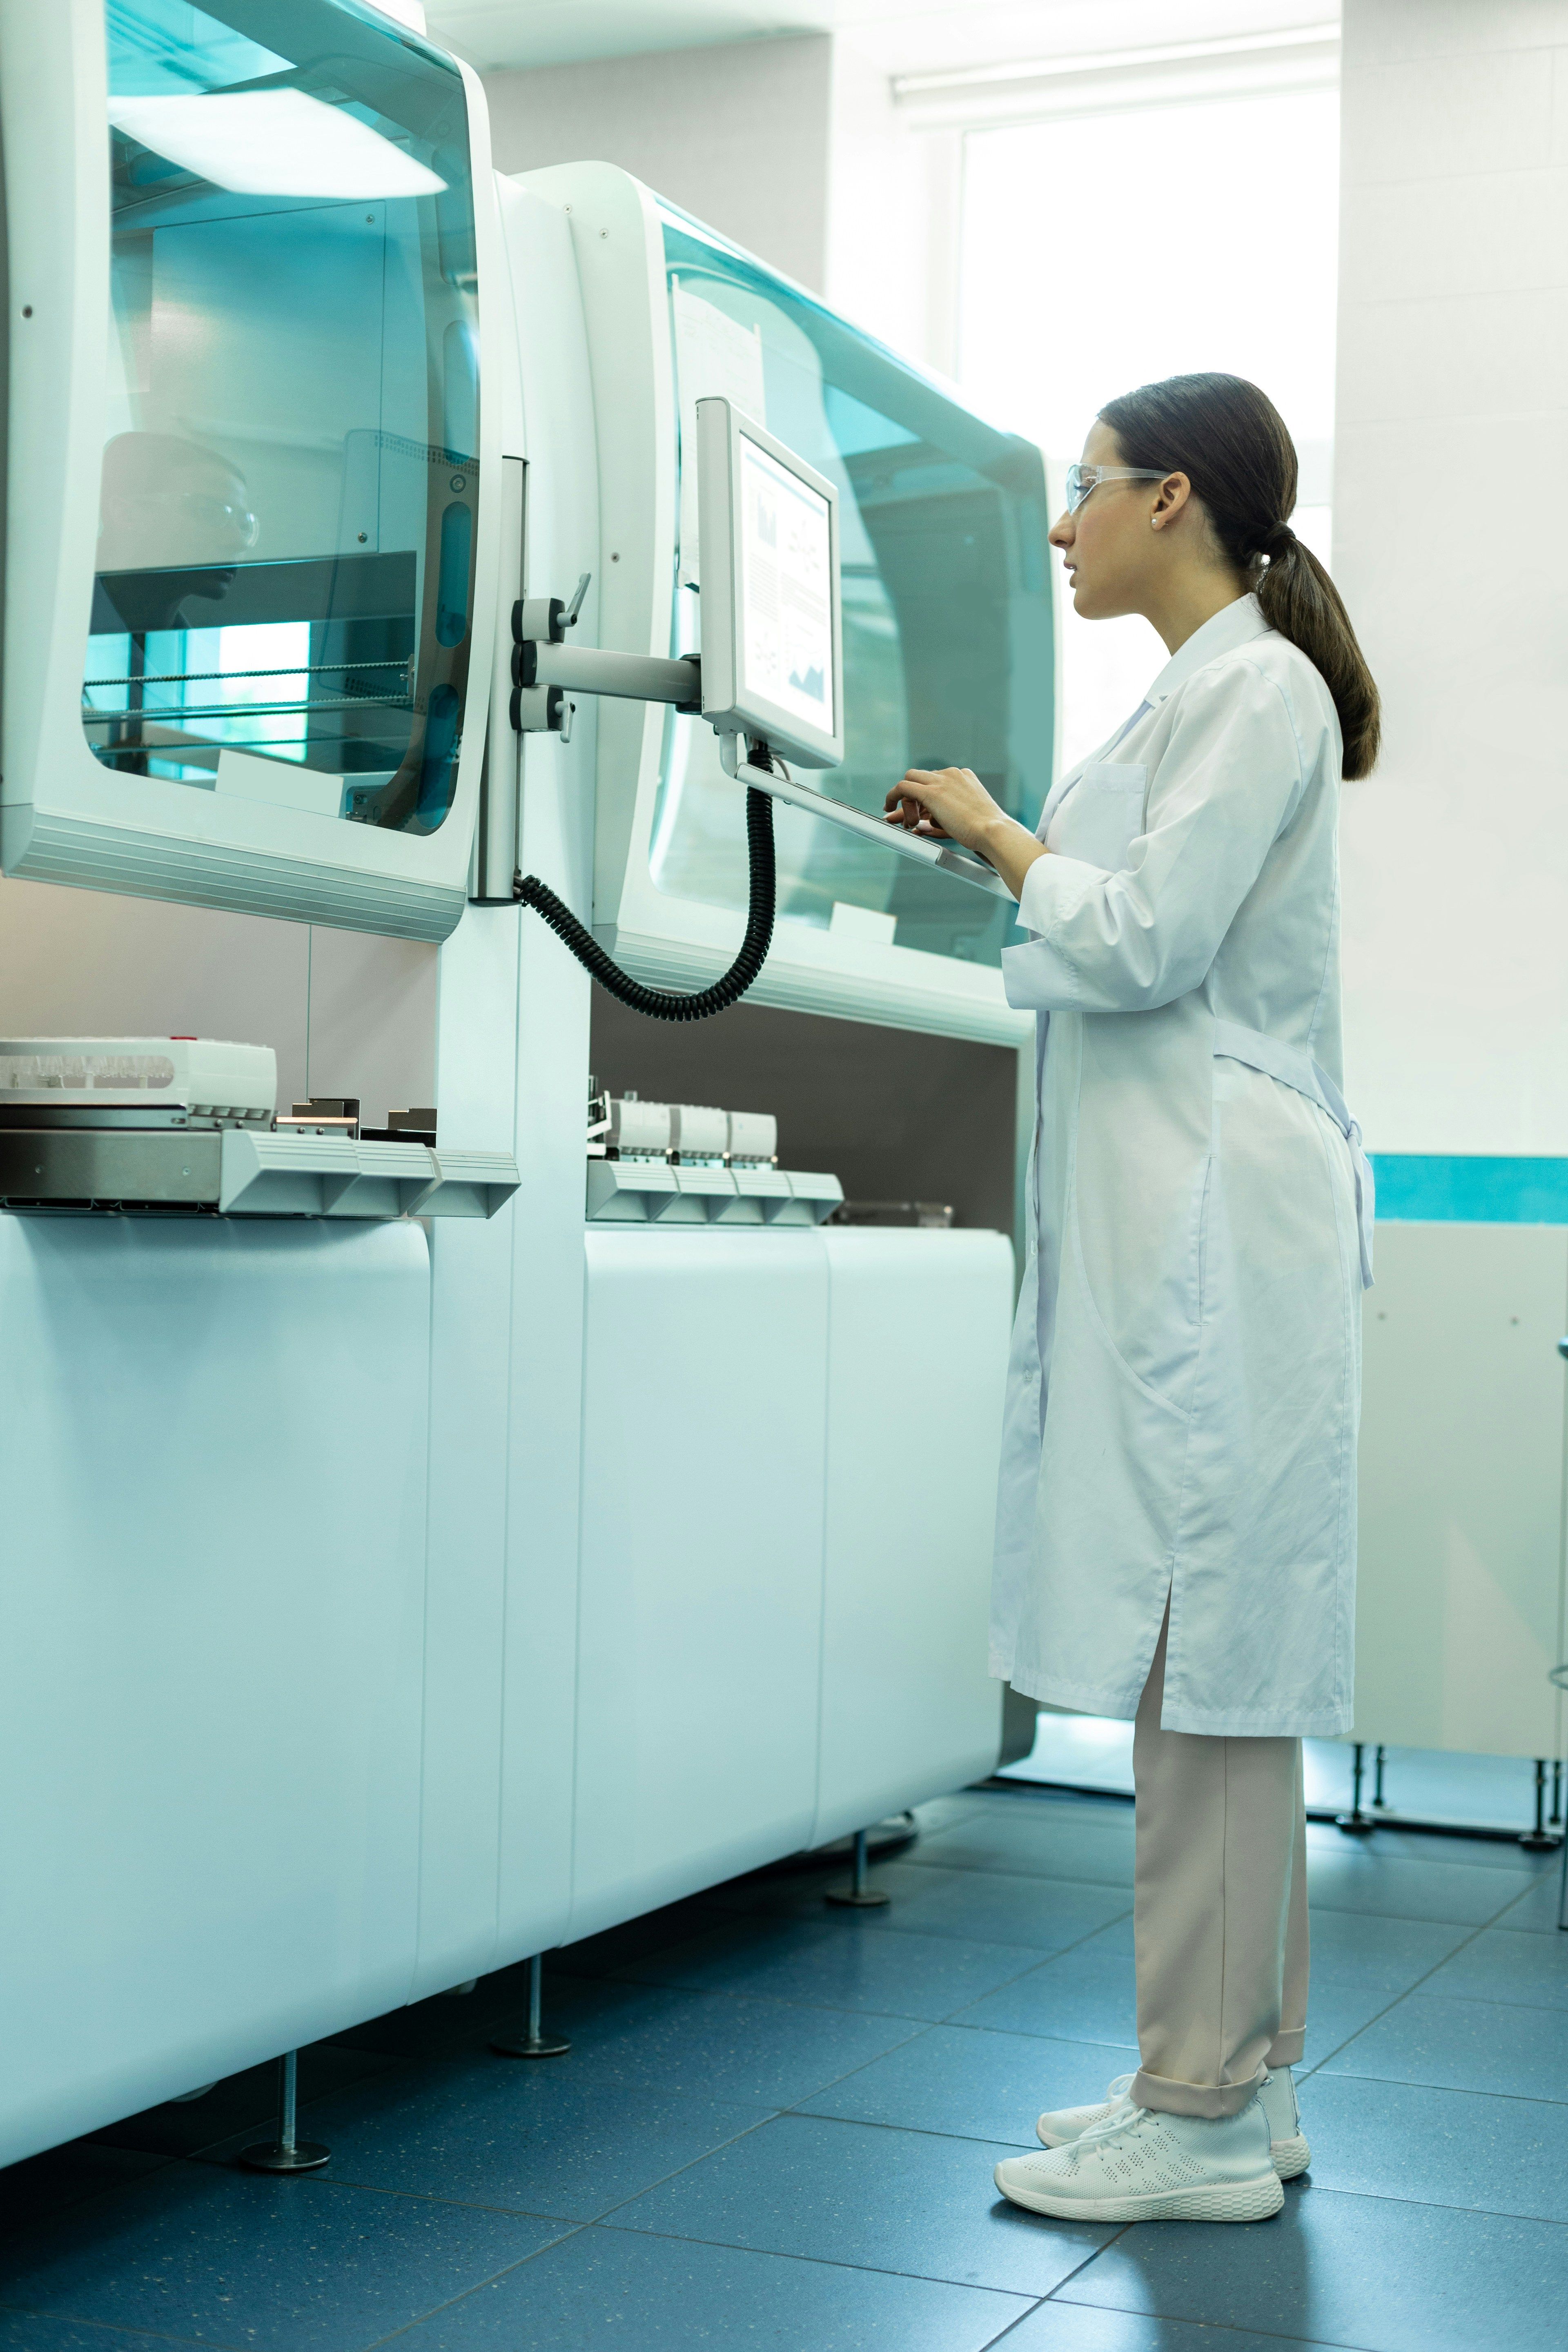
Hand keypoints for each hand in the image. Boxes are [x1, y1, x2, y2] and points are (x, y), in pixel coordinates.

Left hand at [884, 766, 998, 850]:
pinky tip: (888, 808)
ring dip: (905, 802)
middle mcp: (953, 775)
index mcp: (964, 778)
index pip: (937, 781)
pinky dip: (893, 796)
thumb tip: (920, 828)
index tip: (919, 810)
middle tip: (909, 816)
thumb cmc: (984, 832)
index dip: (925, 797)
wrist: (993, 831)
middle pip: (922, 778)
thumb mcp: (964, 821)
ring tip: (908, 822)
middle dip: (912, 796)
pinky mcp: (931, 792)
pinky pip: (903, 787)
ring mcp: (942, 780)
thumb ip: (941, 821)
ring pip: (911, 780)